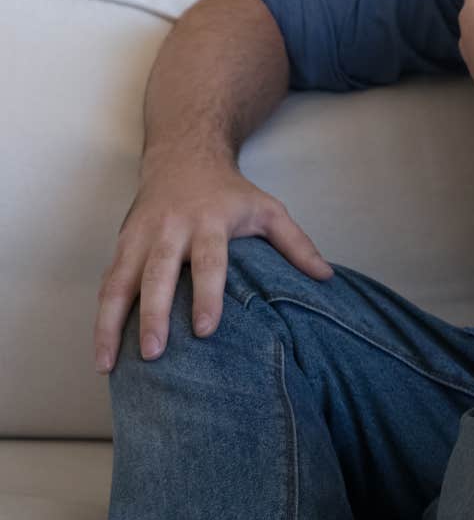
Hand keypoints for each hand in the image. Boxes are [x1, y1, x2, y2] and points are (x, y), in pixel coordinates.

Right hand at [94, 151, 331, 372]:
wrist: (185, 156)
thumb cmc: (231, 192)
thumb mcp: (269, 210)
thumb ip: (297, 244)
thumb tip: (326, 277)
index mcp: (210, 221)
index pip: (209, 261)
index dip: (208, 295)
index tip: (207, 329)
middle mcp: (171, 229)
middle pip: (159, 274)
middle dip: (154, 314)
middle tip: (154, 353)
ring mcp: (141, 236)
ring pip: (120, 282)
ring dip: (111, 323)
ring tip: (108, 364)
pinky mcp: (122, 243)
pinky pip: (108, 282)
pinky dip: (102, 314)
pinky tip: (102, 347)